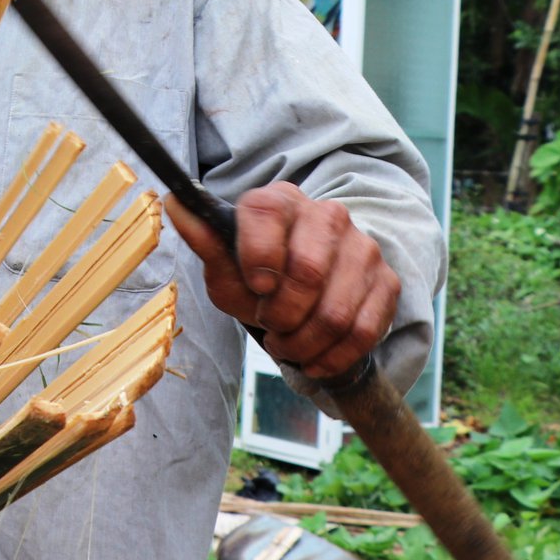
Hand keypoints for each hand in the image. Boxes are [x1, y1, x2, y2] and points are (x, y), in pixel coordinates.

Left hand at [166, 183, 398, 381]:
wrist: (302, 291)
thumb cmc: (256, 276)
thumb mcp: (225, 266)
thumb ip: (204, 240)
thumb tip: (174, 203)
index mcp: (279, 201)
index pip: (266, 213)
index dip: (258, 256)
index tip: (255, 288)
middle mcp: (326, 215)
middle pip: (308, 269)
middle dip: (282, 314)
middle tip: (271, 324)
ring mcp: (362, 247)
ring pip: (336, 311)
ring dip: (304, 343)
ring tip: (287, 344)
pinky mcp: (386, 281)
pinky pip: (364, 331)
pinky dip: (333, 356)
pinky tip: (313, 358)